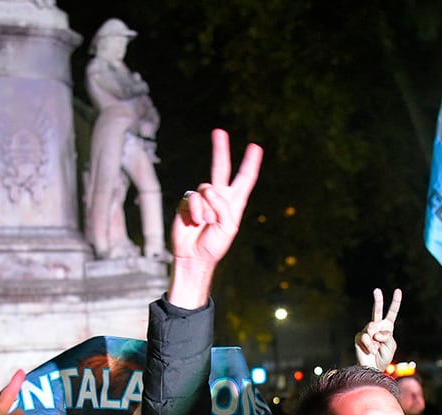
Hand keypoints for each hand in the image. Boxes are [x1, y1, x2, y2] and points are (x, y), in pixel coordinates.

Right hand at [168, 129, 262, 308]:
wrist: (194, 255)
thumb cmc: (215, 245)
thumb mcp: (229, 227)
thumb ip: (223, 206)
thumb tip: (209, 190)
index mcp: (234, 202)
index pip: (244, 179)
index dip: (250, 163)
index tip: (255, 147)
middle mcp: (219, 197)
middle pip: (220, 168)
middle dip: (220, 149)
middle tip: (219, 131)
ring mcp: (202, 198)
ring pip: (206, 189)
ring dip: (206, 208)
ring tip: (206, 223)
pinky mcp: (186, 202)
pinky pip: (192, 197)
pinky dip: (194, 210)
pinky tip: (194, 222)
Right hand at [354, 288, 401, 370]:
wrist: (372, 369)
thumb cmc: (383, 358)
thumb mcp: (391, 346)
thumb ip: (386, 336)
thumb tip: (375, 331)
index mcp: (387, 328)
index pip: (391, 313)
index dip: (395, 302)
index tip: (398, 290)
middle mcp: (377, 327)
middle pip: (377, 311)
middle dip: (378, 300)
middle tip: (377, 290)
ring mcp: (367, 331)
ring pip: (372, 327)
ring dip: (376, 340)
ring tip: (376, 349)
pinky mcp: (359, 336)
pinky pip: (366, 337)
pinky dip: (370, 346)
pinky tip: (371, 351)